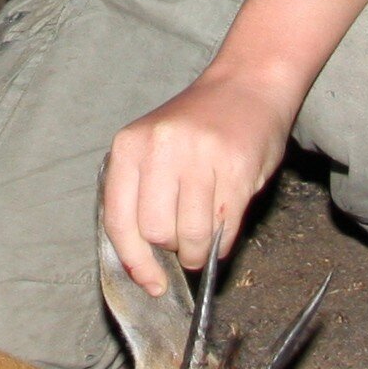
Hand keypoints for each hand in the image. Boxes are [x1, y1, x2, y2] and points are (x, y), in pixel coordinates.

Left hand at [100, 67, 294, 294]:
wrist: (248, 84)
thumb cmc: (199, 125)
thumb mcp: (154, 148)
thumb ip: (140, 195)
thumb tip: (141, 264)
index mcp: (129, 145)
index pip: (119, 220)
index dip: (134, 261)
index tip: (151, 284)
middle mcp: (160, 148)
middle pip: (155, 233)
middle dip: (171, 249)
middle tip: (184, 238)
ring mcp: (199, 156)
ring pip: (190, 236)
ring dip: (199, 250)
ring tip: (206, 234)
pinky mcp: (235, 168)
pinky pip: (224, 228)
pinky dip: (224, 240)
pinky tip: (225, 224)